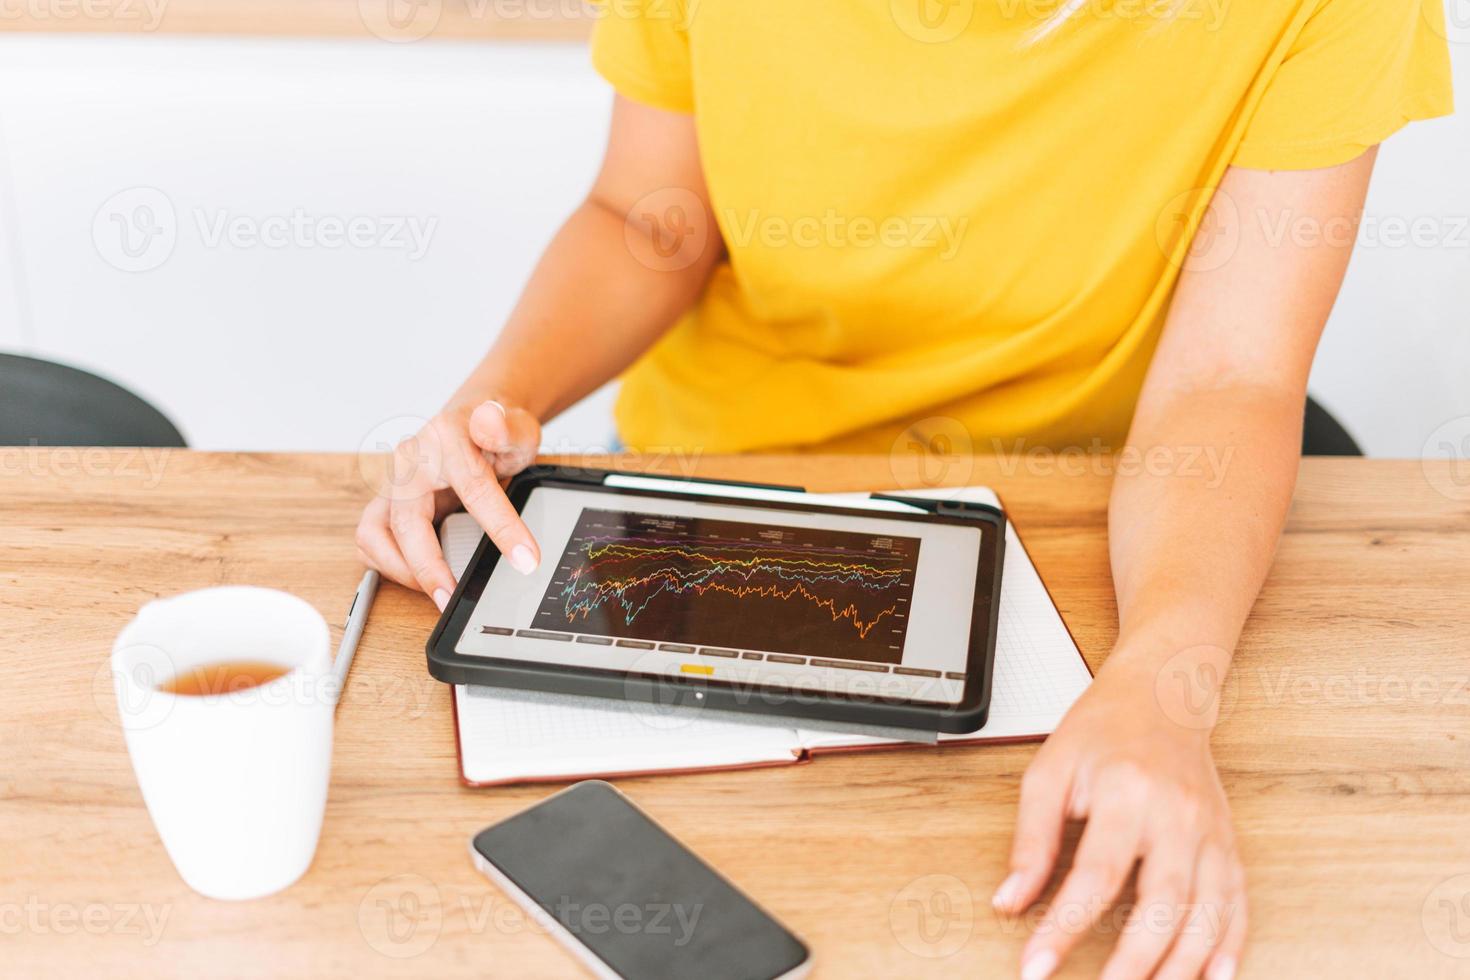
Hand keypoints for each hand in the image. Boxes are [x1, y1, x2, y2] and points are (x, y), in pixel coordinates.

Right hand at [355, 399, 541, 608]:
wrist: (476, 421)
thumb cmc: (496, 430)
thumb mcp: (515, 425)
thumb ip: (505, 426)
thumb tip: (489, 418)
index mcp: (445, 439)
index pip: (473, 489)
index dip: (502, 529)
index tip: (526, 559)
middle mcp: (410, 462)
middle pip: (406, 520)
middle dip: (427, 566)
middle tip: (453, 597)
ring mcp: (393, 485)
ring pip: (373, 534)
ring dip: (400, 569)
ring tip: (438, 592)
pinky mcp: (386, 505)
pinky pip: (371, 541)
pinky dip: (388, 565)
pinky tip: (420, 577)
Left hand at [993, 657, 1246, 979]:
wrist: (1162, 695)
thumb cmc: (1102, 731)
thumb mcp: (1049, 771)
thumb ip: (1031, 840)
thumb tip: (1008, 901)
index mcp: (1127, 794)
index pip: (1095, 877)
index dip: (1065, 929)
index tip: (1037, 969)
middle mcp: (1177, 816)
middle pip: (1161, 906)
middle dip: (1132, 964)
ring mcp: (1210, 833)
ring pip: (1206, 914)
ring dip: (1183, 968)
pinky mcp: (1228, 844)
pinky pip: (1237, 904)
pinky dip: (1230, 946)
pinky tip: (1214, 979)